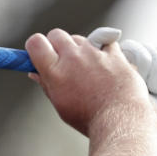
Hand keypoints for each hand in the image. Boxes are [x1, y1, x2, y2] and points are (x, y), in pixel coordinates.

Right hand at [26, 28, 147, 135]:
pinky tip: (103, 61)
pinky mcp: (114, 55)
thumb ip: (46, 84)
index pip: (36, 43)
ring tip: (86, 66)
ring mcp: (94, 54)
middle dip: (56, 44)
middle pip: (56, 34)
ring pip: (79, 38)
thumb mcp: (60, 104)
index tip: (38, 51)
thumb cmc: (90, 118)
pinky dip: (103, 48)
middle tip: (61, 58)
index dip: (35, 46)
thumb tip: (36, 74)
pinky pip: (105, 41)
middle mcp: (73, 58)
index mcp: (55, 72)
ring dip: (79, 47)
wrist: (121, 121)